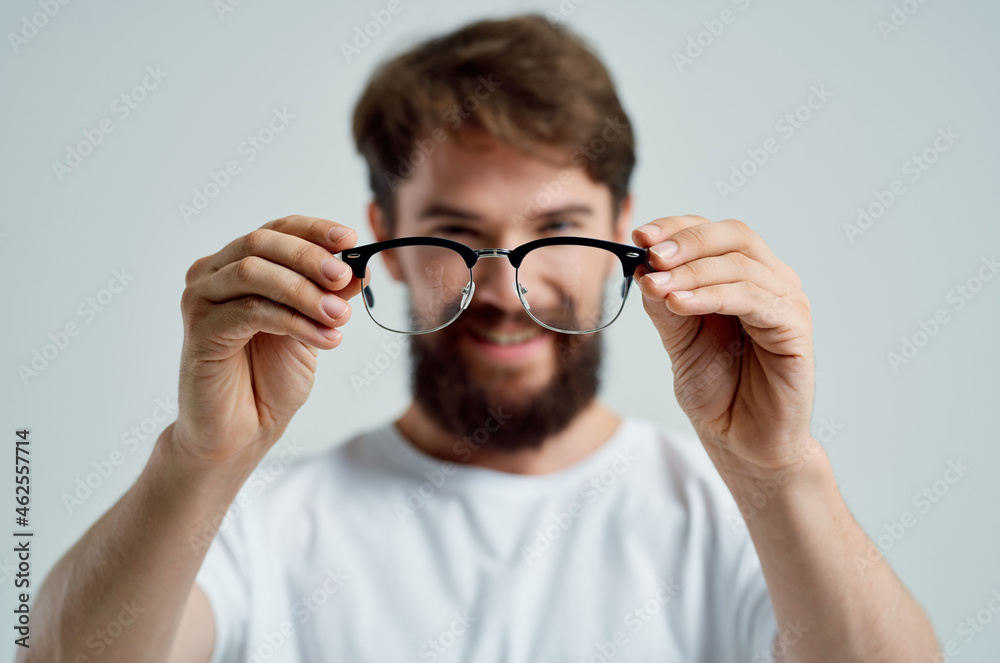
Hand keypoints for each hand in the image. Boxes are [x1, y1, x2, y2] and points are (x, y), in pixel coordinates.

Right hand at [172, 215, 364, 471]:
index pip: (277, 229)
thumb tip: (359, 268)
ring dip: (305, 292)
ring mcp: (201, 299)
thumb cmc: (269, 377)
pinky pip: (251, 312)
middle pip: (262, 243)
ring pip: (254, 273)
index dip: (313, 229)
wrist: (242, 430)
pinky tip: (326, 339)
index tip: (350, 239)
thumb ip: (327, 295)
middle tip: (345, 279)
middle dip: (310, 258)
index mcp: (239, 264)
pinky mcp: (199, 330)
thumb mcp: (311, 326)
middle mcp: (213, 274)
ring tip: (340, 317)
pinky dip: (295, 321)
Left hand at [631, 216, 813, 474]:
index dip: (677, 227)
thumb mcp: (679, 338)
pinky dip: (712, 296)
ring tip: (657, 287)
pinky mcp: (795, 328)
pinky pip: (754, 299)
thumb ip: (665, 302)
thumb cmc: (718, 390)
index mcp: (743, 276)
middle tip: (650, 255)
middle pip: (734, 236)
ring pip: (741, 265)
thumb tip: (643, 264)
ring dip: (691, 272)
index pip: (713, 233)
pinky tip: (679, 304)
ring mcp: (786, 302)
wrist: (742, 441)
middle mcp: (770, 281)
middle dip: (686, 242)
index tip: (639, 235)